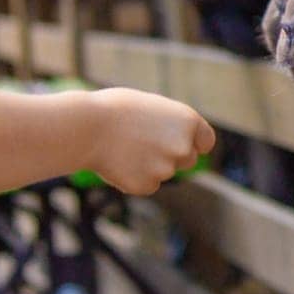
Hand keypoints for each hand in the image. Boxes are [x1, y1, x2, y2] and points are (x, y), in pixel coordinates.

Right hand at [84, 88, 215, 194]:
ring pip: (163, 172)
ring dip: (148, 166)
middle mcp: (183, 147)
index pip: (206, 142)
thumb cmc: (116, 110)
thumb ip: (172, 126)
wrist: (87, 127)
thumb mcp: (153, 108)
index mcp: (189, 122)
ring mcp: (166, 169)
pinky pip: (146, 185)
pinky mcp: (147, 185)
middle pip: (187, 161)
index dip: (195, 143)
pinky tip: (117, 163)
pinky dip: (134, 178)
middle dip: (170, 156)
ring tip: (123, 148)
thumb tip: (181, 142)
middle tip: (142, 143)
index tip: (188, 145)